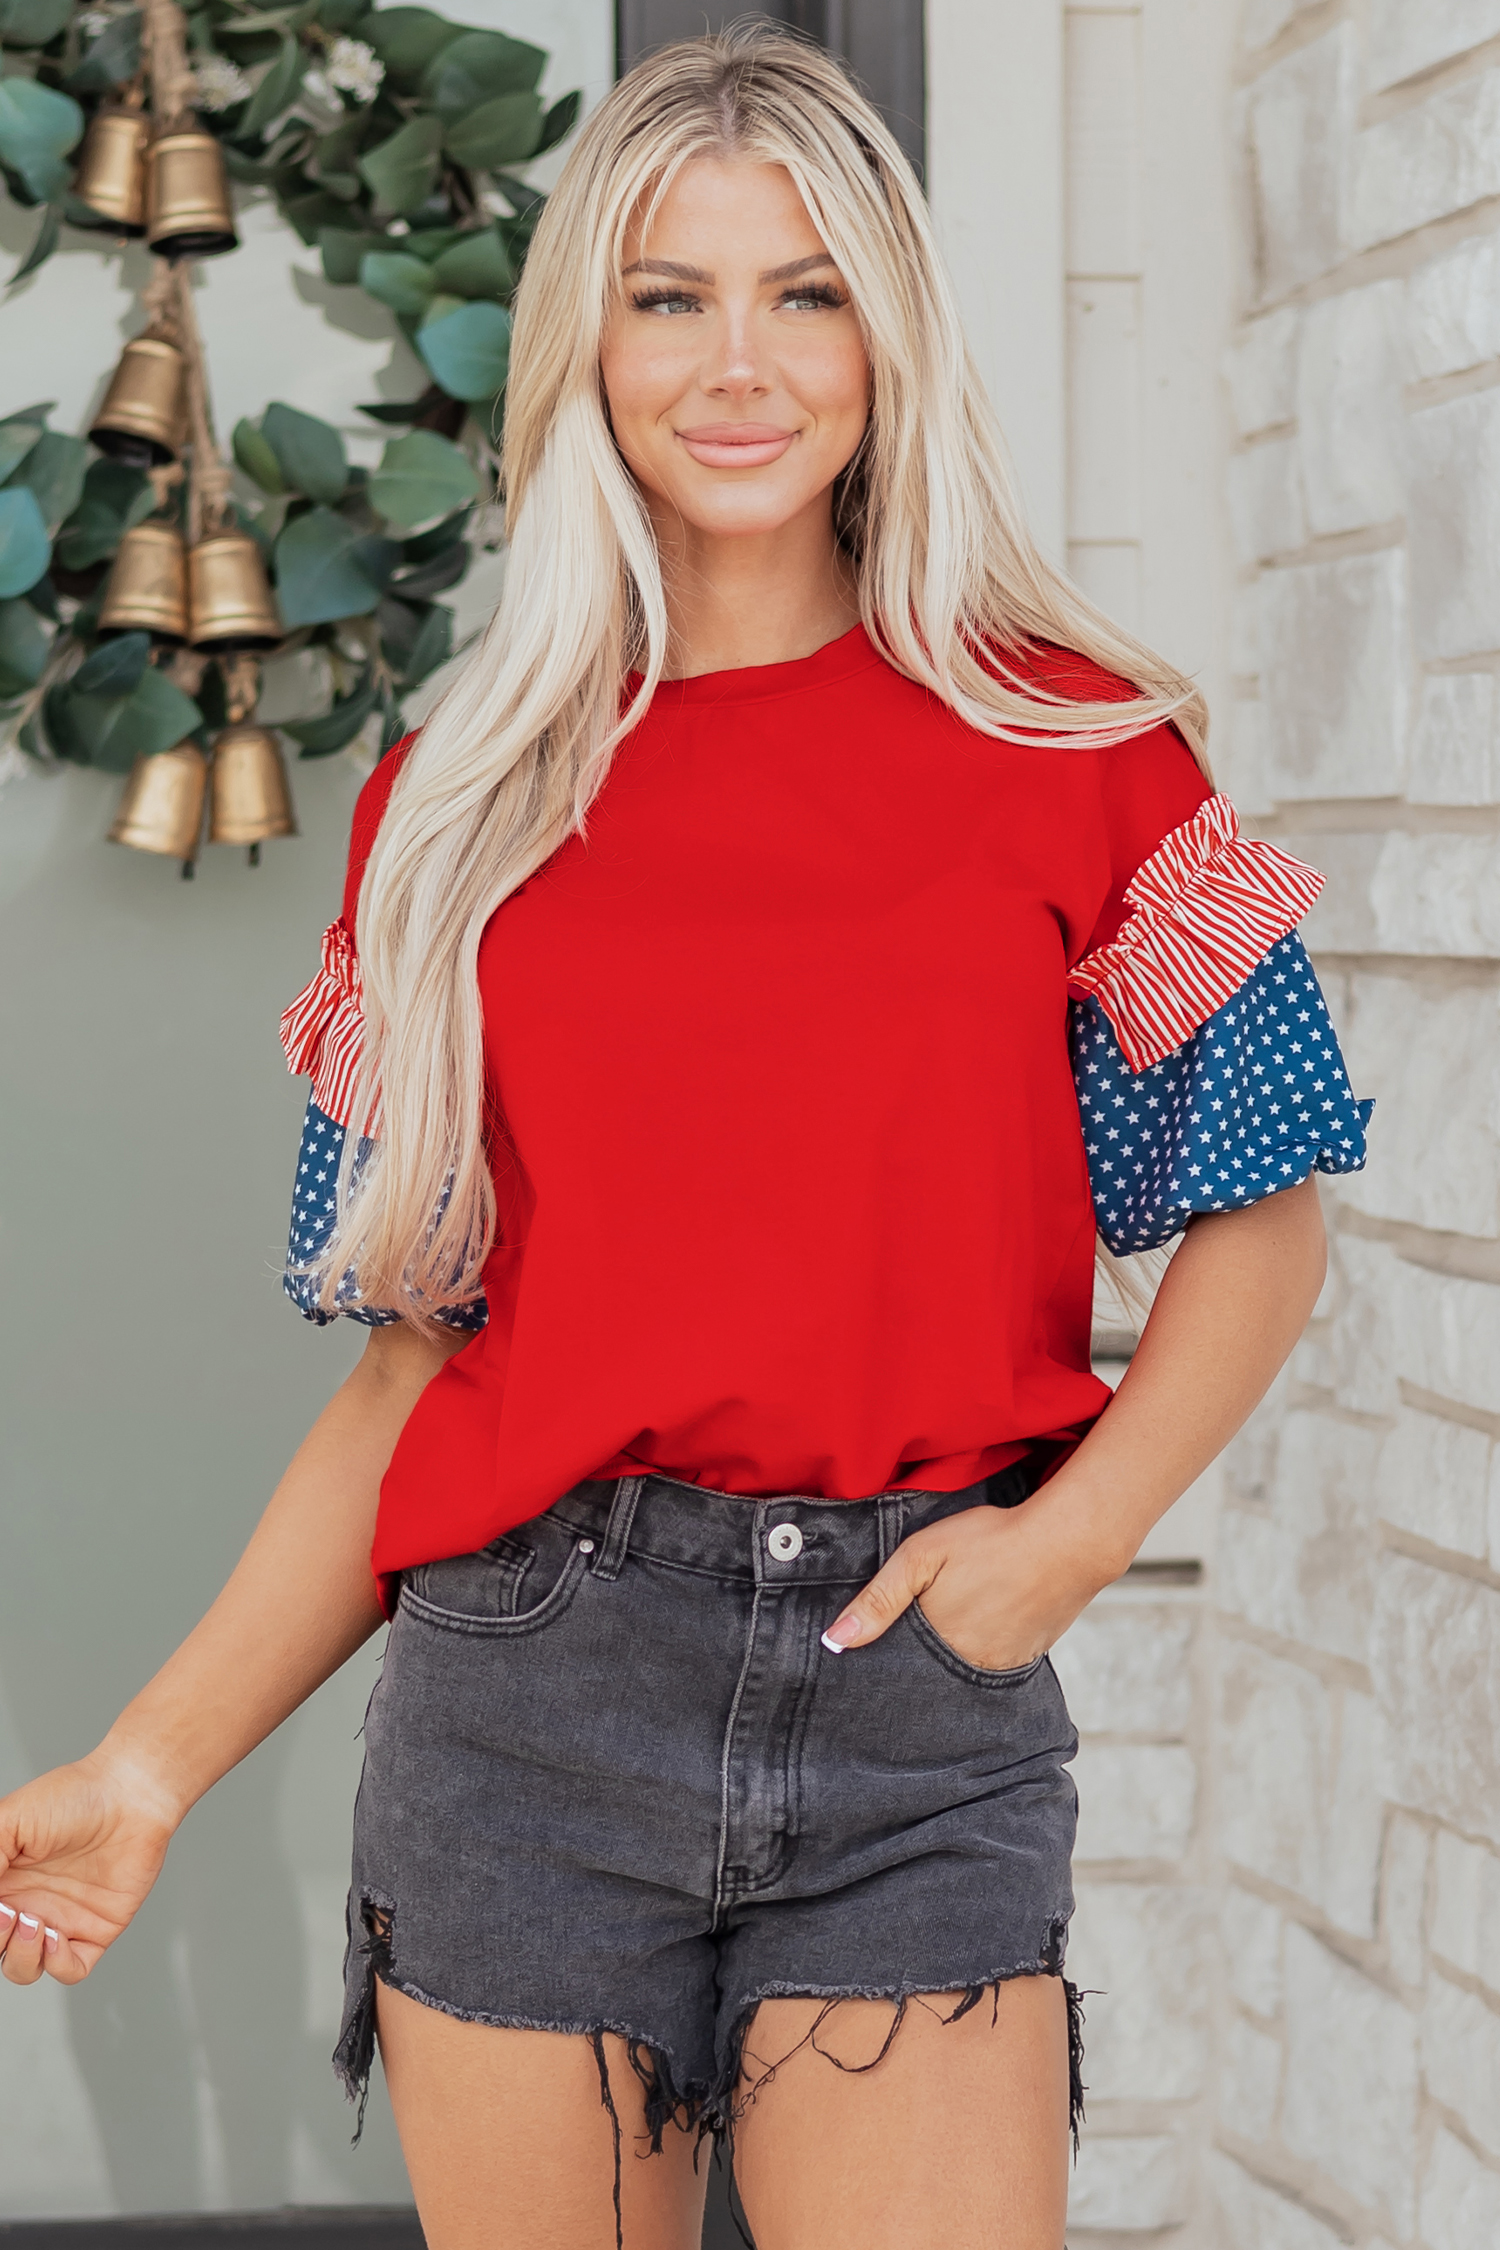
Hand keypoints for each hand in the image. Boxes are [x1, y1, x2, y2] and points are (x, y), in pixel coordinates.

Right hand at [0, 1745, 181, 1986]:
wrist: (131, 1795)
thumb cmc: (72, 1797)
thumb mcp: (10, 1820)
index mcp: (3, 1882)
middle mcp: (27, 1905)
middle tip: (9, 1912)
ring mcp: (59, 1921)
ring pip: (25, 1969)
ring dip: (21, 1958)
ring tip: (34, 1922)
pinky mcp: (95, 1931)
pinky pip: (70, 1970)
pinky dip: (57, 1965)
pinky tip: (57, 1936)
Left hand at [820, 1497, 1115, 1671]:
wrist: (1069, 1541)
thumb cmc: (991, 1540)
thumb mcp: (921, 1555)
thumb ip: (878, 1599)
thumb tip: (834, 1641)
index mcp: (935, 1645)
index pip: (897, 1670)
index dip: (884, 1659)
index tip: (875, 1652)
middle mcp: (966, 1668)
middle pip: (928, 1674)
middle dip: (917, 1659)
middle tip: (922, 1628)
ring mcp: (1001, 1667)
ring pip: (959, 1671)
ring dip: (950, 1656)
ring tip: (956, 1619)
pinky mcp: (1027, 1659)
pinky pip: (992, 1665)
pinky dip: (982, 1649)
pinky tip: (984, 1621)